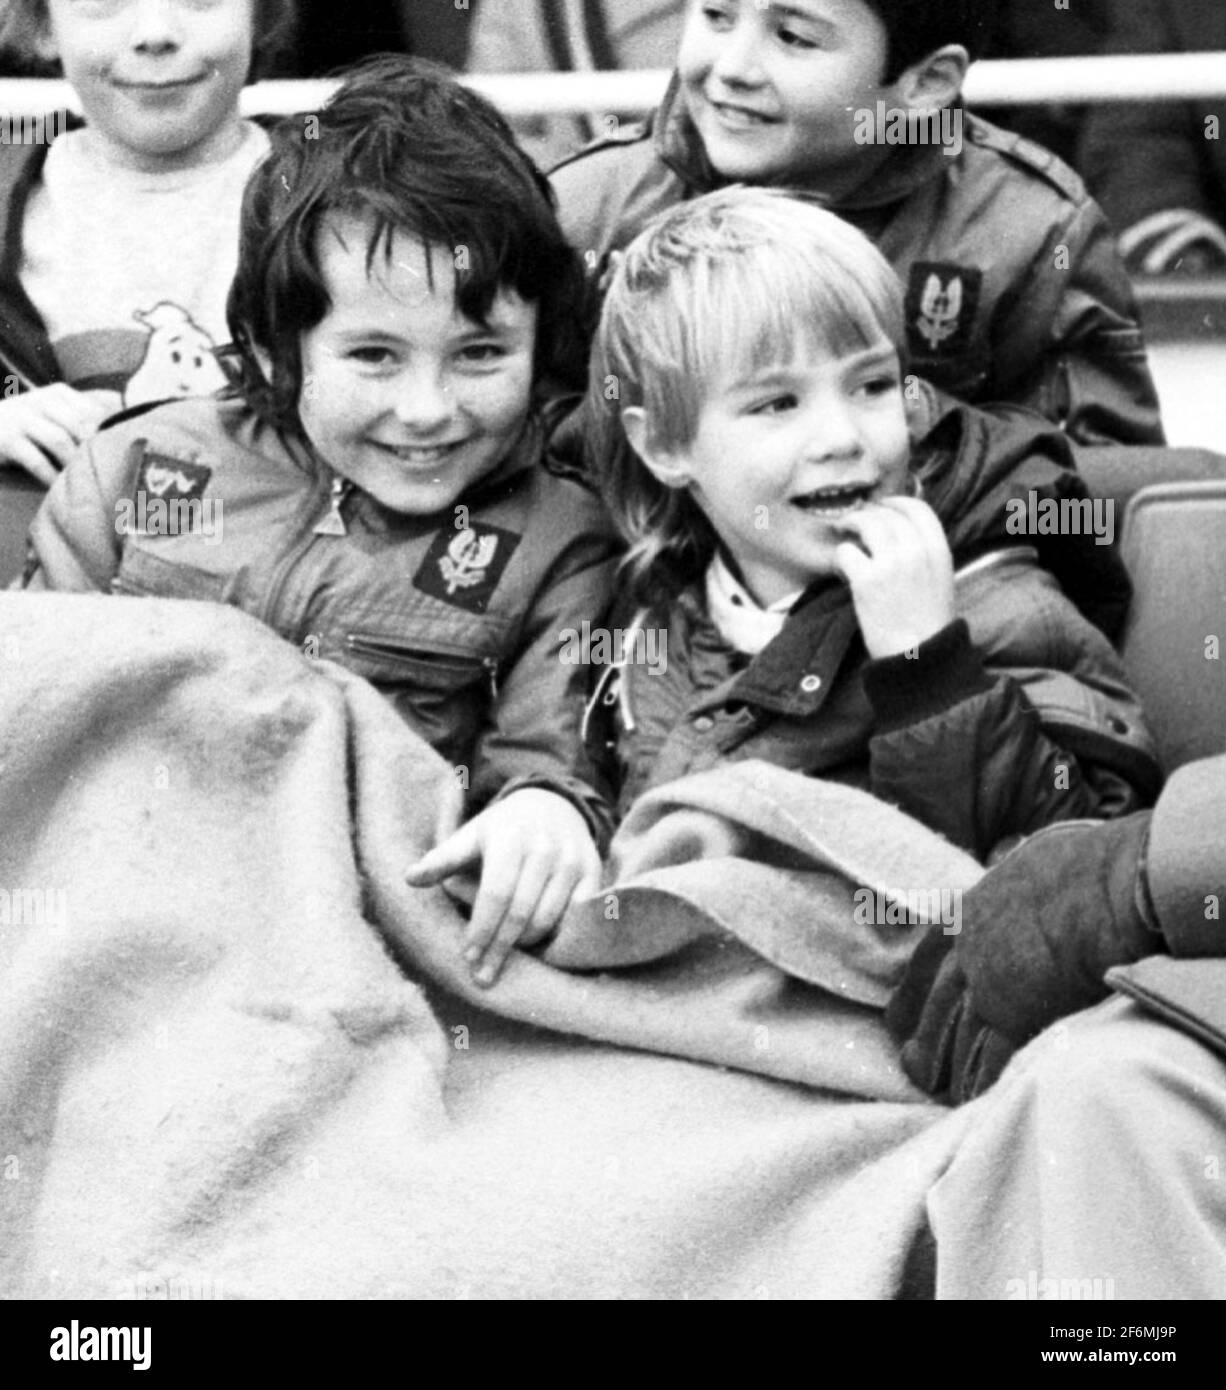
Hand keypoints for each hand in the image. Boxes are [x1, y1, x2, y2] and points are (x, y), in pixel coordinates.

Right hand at [0, 385, 116, 484]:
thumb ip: (83, 423)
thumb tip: (124, 444)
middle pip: (80, 424)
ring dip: (76, 464)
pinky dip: (51, 476)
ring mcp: (22, 418)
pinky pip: (35, 460)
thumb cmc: (28, 427)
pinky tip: (61, 490)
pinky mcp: (6, 439)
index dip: (113, 433)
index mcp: (60, 394)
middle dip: (98, 450)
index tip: (130, 455)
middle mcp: (42, 400)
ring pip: (59, 440)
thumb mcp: (54, 416)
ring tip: (91, 484)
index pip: (95, 411)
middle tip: (115, 475)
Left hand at [404, 788, 601, 987]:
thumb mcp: (470, 836)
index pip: (495, 893)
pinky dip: (557, 937)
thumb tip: (409, 878)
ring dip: (526, 946)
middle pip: (521, 912)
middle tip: (483, 976)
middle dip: (500, 948)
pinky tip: (539, 950)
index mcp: (510, 839)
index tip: (468, 956)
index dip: (481, 928)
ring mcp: (572, 861)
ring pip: (549, 919)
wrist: (554, 805)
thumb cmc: (502, 830)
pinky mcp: (592, 873)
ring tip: (505, 959)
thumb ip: (442, 859)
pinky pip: (576, 917)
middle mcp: (545, 848)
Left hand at [832, 496, 954, 657]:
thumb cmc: (928, 624)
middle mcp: (916, 552)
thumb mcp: (940, 580)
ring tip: (843, 530)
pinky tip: (842, 566)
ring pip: (866, 524)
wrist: (918, 656)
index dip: (896, 502)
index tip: (883, 505)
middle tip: (855, 520)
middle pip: (888, 513)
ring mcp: (891, 564)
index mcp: (939, 551)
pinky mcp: (866, 580)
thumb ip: (925, 553)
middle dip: (869, 513)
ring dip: (851, 524)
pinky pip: (846, 551)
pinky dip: (841, 556)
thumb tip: (900, 532)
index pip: (918, 508)